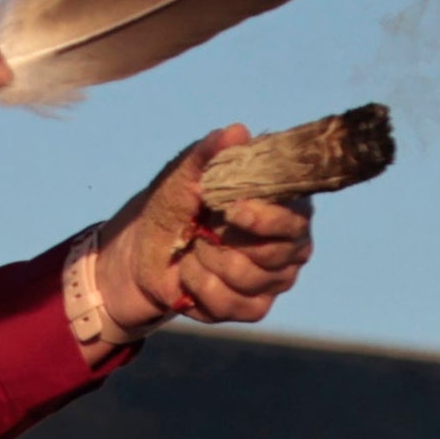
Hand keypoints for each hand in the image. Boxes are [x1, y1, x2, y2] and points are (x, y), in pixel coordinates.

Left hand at [84, 129, 314, 335]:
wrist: (144, 251)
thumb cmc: (174, 206)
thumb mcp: (183, 175)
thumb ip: (210, 153)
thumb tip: (237, 130)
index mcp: (284, 207)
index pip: (295, 219)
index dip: (265, 219)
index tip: (233, 210)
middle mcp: (289, 246)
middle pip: (276, 254)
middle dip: (226, 242)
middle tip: (202, 228)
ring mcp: (274, 280)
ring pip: (250, 280)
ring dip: (208, 263)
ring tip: (194, 248)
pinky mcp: (253, 308)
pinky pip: (232, 305)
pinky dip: (201, 289)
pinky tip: (190, 275)